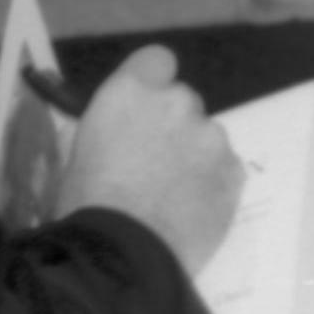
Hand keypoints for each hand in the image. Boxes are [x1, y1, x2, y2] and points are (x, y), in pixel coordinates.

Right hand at [51, 44, 241, 276]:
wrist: (125, 253)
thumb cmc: (86, 206)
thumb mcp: (78, 157)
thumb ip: (107, 130)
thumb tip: (115, 131)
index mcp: (129, 93)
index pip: (156, 60)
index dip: (153, 82)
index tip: (145, 107)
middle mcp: (175, 103)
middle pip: (183, 101)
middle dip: (173, 125)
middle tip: (155, 163)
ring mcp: (210, 135)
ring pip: (207, 136)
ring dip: (195, 155)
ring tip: (174, 196)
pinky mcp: (234, 169)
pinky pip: (225, 167)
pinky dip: (213, 183)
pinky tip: (193, 210)